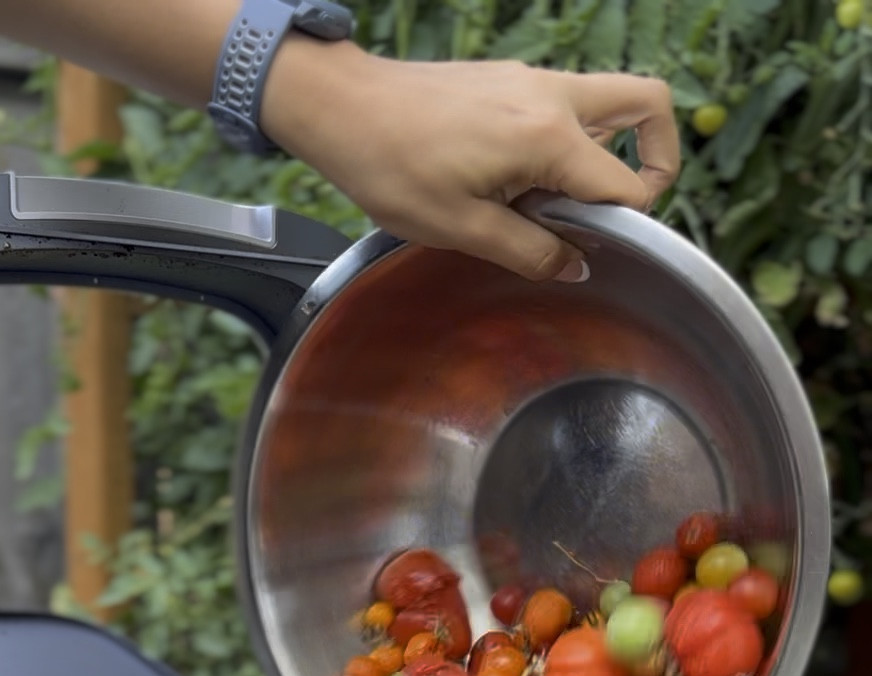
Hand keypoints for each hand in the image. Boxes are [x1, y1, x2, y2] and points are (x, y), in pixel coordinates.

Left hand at [263, 51, 679, 281]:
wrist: (346, 110)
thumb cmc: (394, 167)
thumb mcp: (464, 229)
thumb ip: (531, 251)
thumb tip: (575, 266)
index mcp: (548, 136)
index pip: (625, 183)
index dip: (625, 224)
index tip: (598, 249)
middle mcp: (553, 97)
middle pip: (647, 105)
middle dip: (658, 155)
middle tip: (627, 207)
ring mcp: (533, 81)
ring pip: (611, 100)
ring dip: (610, 147)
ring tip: (566, 199)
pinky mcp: (512, 80)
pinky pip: (569, 103)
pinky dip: (571, 138)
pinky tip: (526, 181)